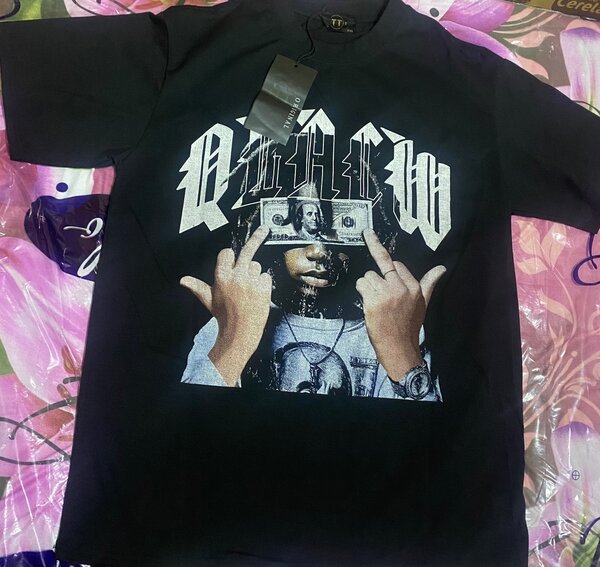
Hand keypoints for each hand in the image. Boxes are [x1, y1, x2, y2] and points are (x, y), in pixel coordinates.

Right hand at [180, 226, 271, 385]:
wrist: (240, 332)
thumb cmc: (224, 316)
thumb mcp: (208, 300)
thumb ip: (198, 287)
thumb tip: (183, 280)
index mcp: (221, 276)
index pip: (227, 253)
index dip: (229, 257)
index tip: (231, 260)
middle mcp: (237, 275)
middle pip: (247, 250)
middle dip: (256, 238)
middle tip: (264, 229)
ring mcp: (252, 281)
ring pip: (256, 266)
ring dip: (253, 274)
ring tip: (248, 289)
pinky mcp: (264, 287)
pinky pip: (266, 276)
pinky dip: (263, 283)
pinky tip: (256, 294)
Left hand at [356, 229, 445, 381]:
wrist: (398, 348)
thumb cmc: (408, 328)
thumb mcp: (423, 304)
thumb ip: (430, 283)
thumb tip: (441, 269)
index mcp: (414, 287)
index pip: (397, 264)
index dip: (389, 271)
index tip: (386, 275)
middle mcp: (401, 288)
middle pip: (382, 265)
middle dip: (377, 277)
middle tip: (376, 279)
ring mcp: (386, 294)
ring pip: (368, 275)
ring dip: (367, 286)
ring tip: (375, 302)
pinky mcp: (373, 301)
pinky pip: (361, 285)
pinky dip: (361, 292)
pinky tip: (368, 304)